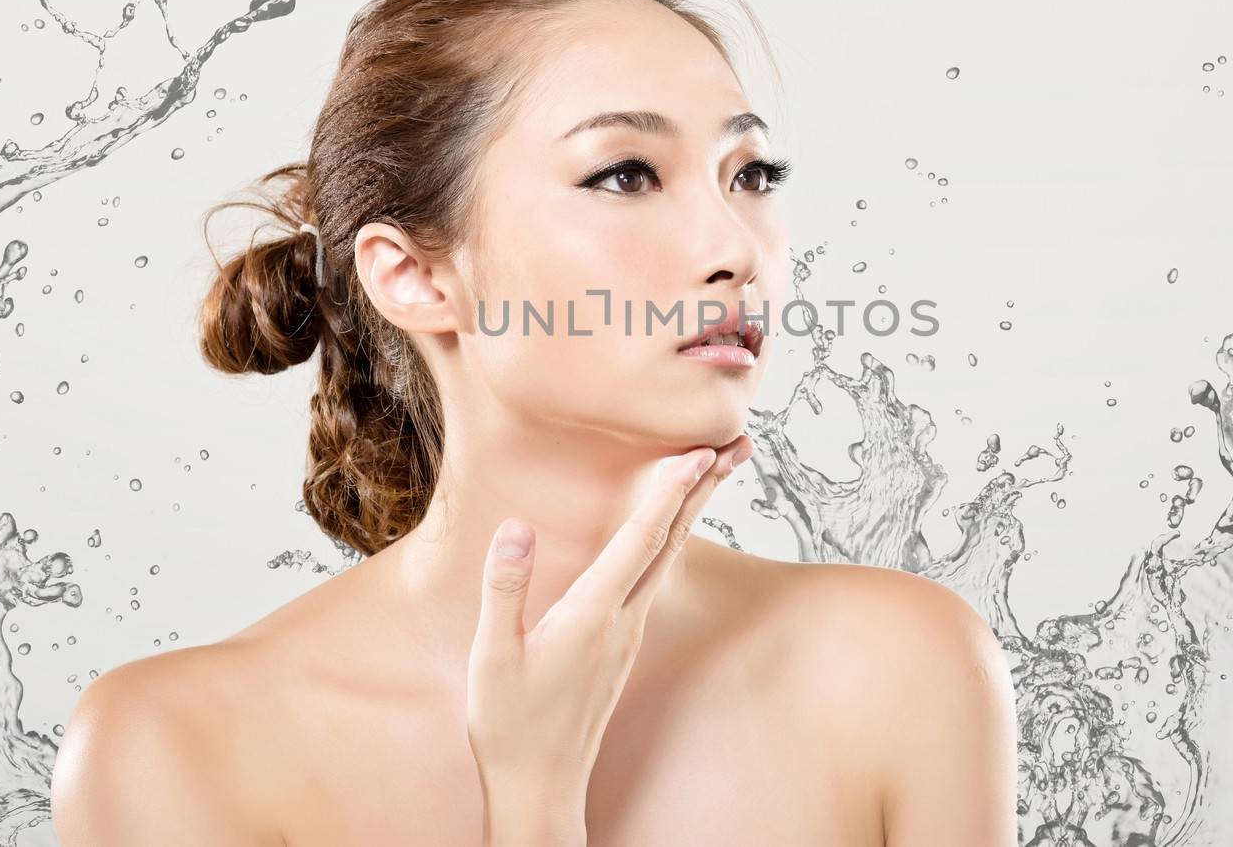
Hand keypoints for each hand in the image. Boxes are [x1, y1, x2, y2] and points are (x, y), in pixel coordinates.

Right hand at [465, 434, 754, 845]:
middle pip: (672, 541)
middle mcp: (623, 620)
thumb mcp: (493, 658)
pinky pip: (653, 577)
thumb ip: (505, 589)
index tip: (701, 451)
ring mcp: (626, 634)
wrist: (539, 788)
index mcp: (593, 616)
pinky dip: (668, 539)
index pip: (641, 540)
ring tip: (714, 472)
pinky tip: (668, 531)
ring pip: (666, 558)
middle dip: (705, 489)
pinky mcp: (620, 645)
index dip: (670, 493)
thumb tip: (517, 528)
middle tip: (739, 443)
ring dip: (691, 510)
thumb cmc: (510, 726)